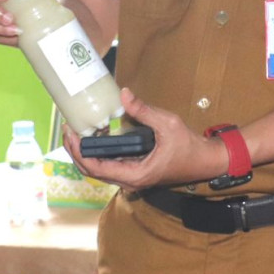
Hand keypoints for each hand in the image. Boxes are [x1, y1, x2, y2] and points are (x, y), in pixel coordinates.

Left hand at [63, 88, 226, 191]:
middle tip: (68, 129)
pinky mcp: (134, 171)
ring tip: (78, 130)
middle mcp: (129, 180)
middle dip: (76, 151)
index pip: (96, 168)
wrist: (205, 161)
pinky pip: (108, 165)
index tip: (71, 133)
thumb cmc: (188, 145)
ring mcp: (131, 177)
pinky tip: (97, 135)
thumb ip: (144, 111)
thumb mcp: (167, 124)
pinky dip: (98, 152)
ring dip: (85, 152)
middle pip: (92, 171)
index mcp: (134, 174)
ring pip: (98, 170)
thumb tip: (124, 93)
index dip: (79, 151)